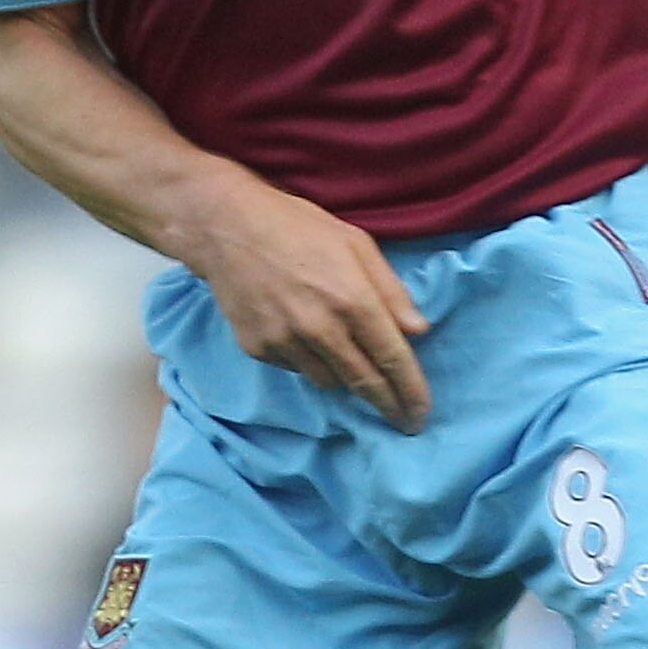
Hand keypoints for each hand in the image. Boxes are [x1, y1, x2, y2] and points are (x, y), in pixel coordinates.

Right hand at [176, 172, 431, 430]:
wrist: (227, 228)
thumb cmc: (298, 226)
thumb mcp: (356, 243)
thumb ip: (391, 290)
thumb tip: (420, 331)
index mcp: (352, 299)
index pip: (392, 359)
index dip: (411, 392)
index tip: (421, 415)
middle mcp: (320, 328)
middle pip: (363, 383)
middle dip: (388, 406)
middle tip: (404, 422)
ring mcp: (285, 342)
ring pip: (329, 381)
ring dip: (346, 379)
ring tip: (348, 359)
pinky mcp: (258, 349)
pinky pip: (296, 369)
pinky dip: (310, 362)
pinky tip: (306, 336)